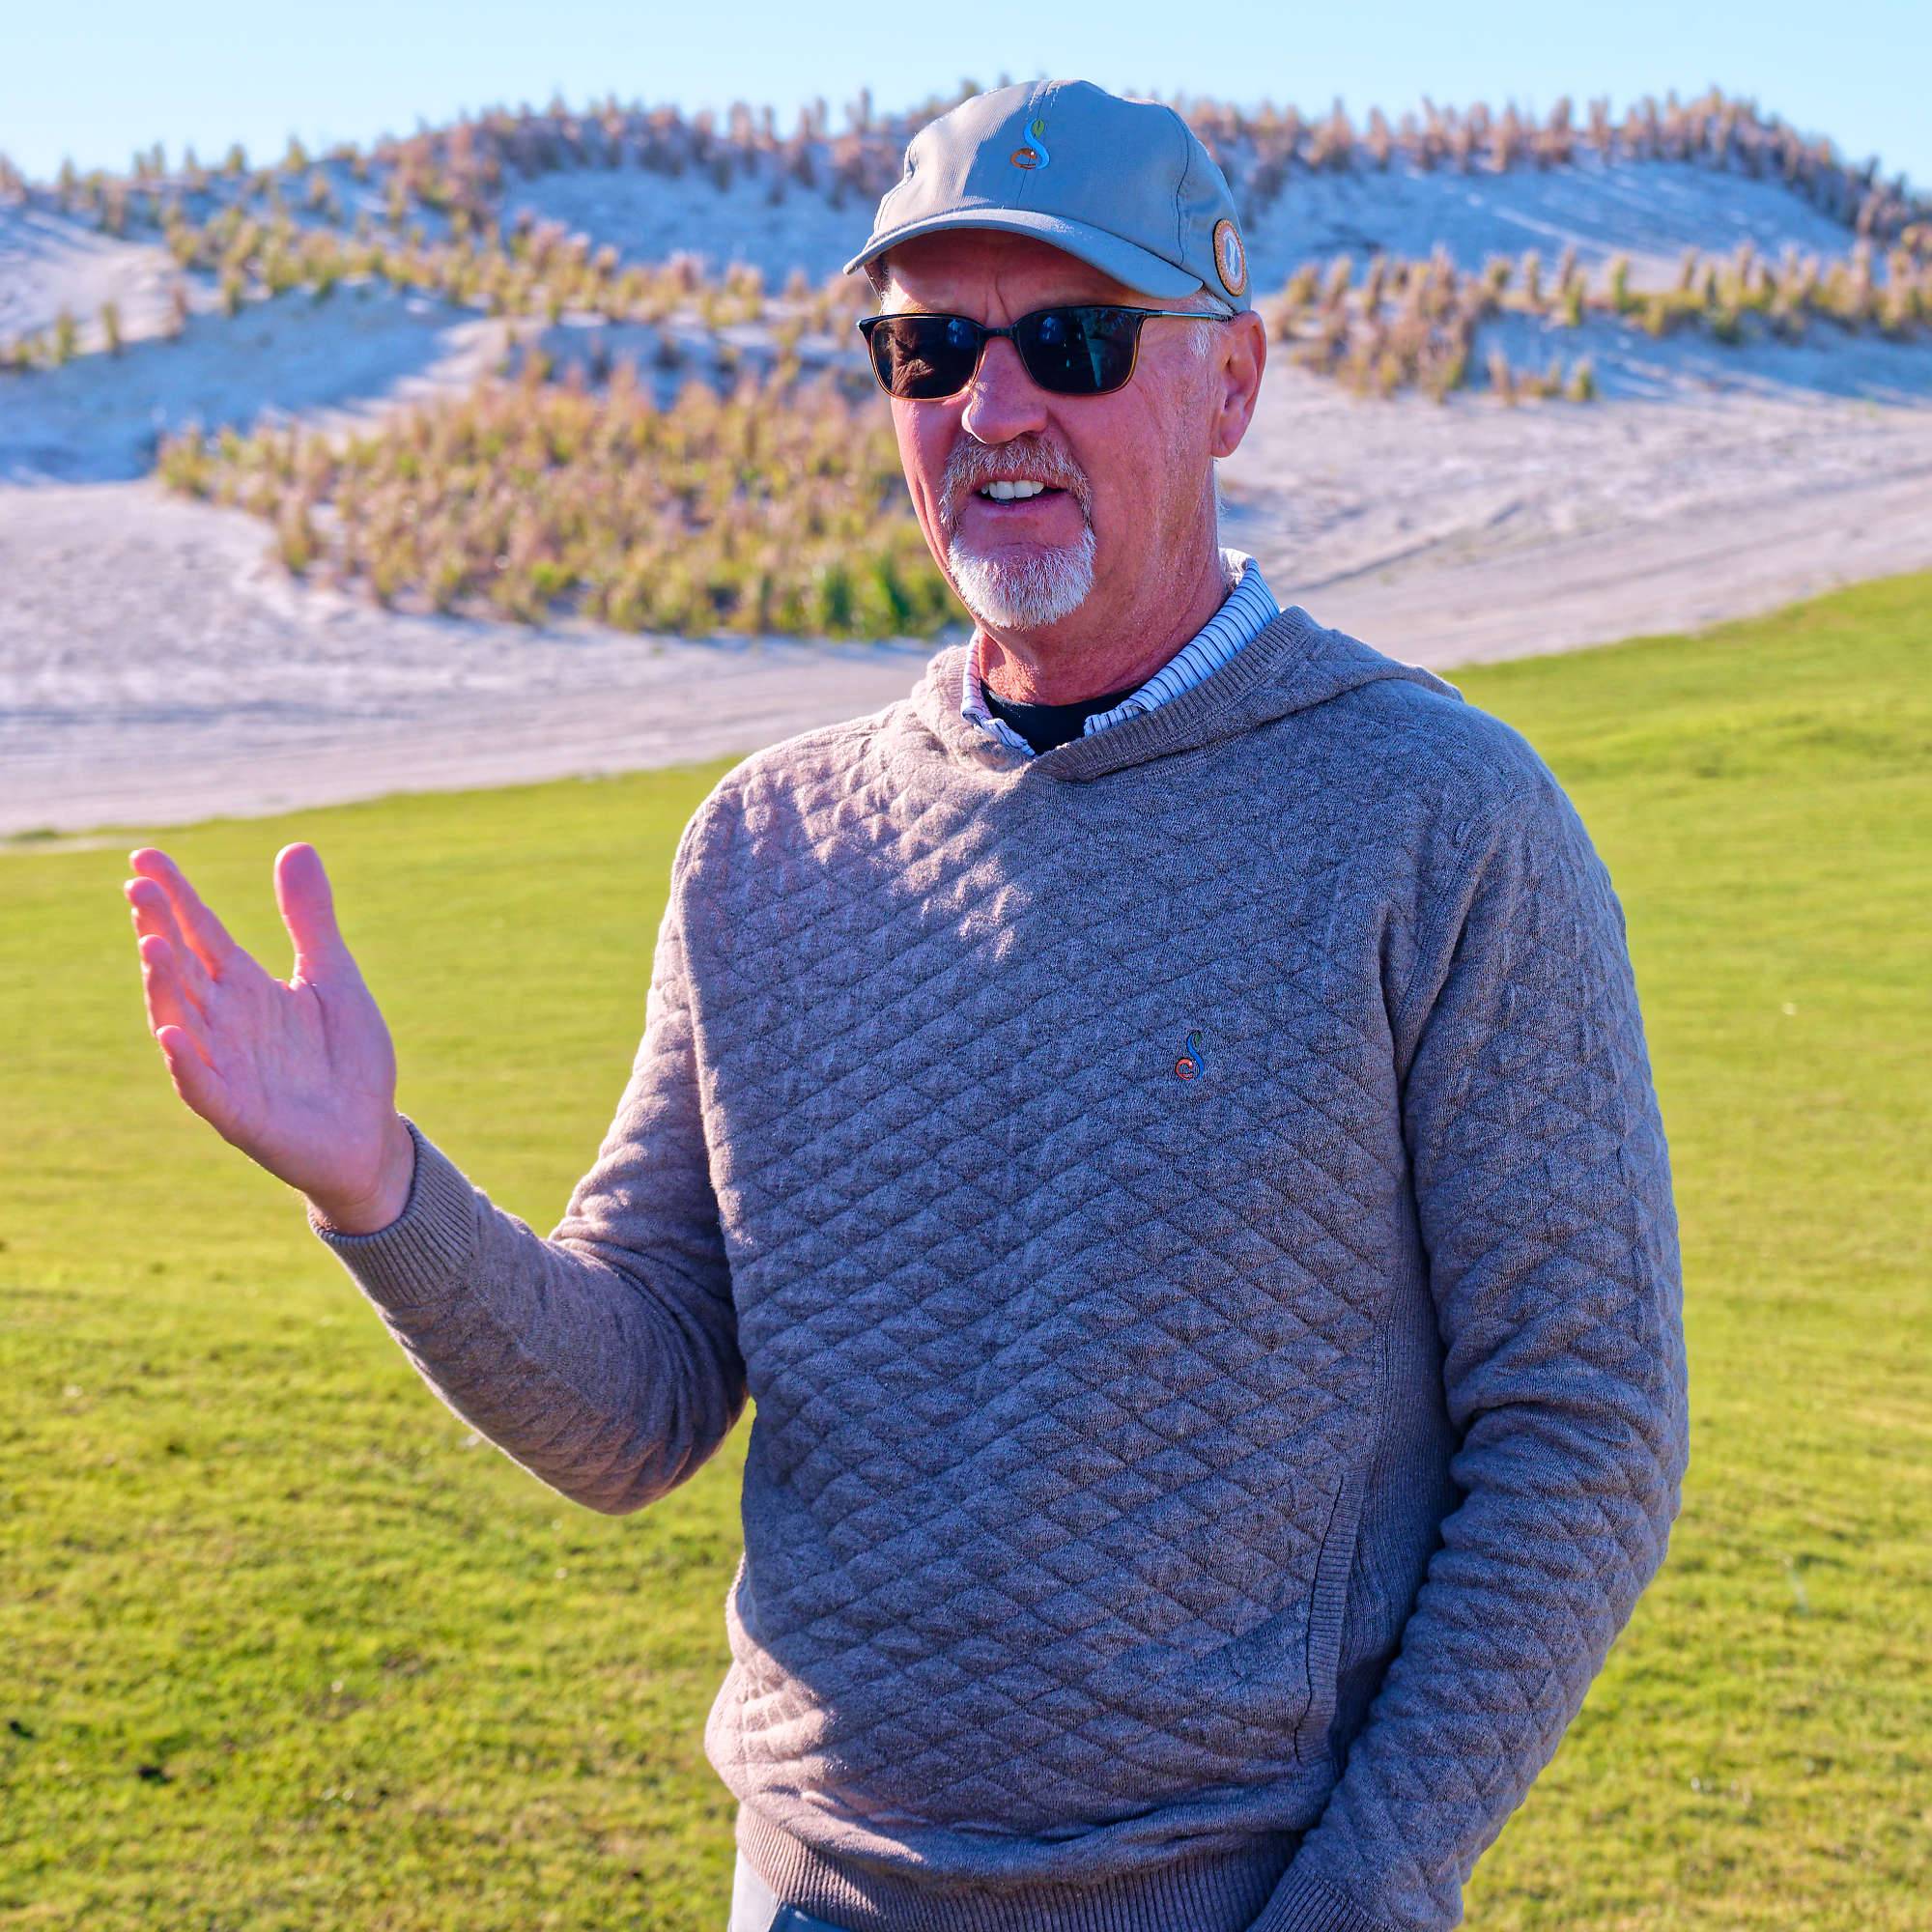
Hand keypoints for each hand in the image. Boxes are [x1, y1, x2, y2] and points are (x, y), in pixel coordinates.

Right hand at [123, 842, 414, 1233]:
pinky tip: (172, 1034)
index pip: (201, 932)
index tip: (145, 856)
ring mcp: (226, 1066)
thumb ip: (311, 919)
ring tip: (152, 946)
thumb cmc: (347, 1057)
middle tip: (138, 888)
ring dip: (164, 988)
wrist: (369, 1133)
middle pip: (183, 970)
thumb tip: (297, 846)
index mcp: (246, 988)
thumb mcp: (334, 976)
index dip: (174, 896)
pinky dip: (185, 1062)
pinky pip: (201, 1086)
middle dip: (159, 931)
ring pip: (182, 1021)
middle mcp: (225, 1022)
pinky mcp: (237, 1113)